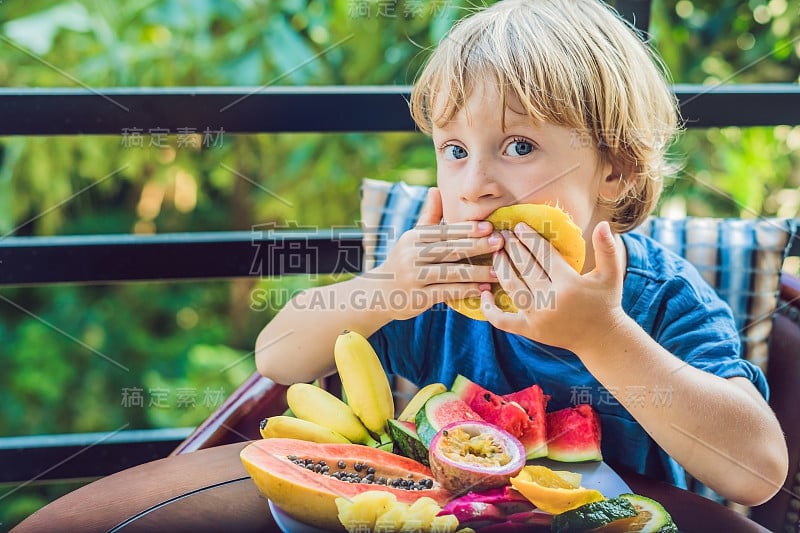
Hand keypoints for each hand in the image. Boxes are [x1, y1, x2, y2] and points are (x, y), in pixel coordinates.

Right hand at [369, 187, 501, 319]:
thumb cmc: (404, 261)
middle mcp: (411, 256)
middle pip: (449, 249)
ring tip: (498, 270)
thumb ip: (429, 216)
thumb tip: (436, 189)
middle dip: (477, 246)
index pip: (444, 232)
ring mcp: (414, 277)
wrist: (380, 293)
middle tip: (499, 243)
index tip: (489, 226)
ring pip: (451, 273)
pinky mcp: (417, 298)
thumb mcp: (412, 238)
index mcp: (413, 238)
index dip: (467, 229)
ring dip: (476, 272)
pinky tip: (482, 289)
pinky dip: (466, 291)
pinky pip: (446, 293)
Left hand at [482, 220, 626, 354]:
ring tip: (496, 253)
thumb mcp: (611, 275)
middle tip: (503, 234)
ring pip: (511, 288)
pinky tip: (483, 293)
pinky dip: (489, 309)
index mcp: (569, 284)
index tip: (518, 226)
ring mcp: (537, 317)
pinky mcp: (529, 331)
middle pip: (525, 268)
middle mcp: (550, 300)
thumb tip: (602, 224)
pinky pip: (502, 320)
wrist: (601, 339)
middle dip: (512, 248)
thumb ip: (607, 248)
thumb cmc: (605, 302)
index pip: (543, 254)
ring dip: (501, 268)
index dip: (529, 238)